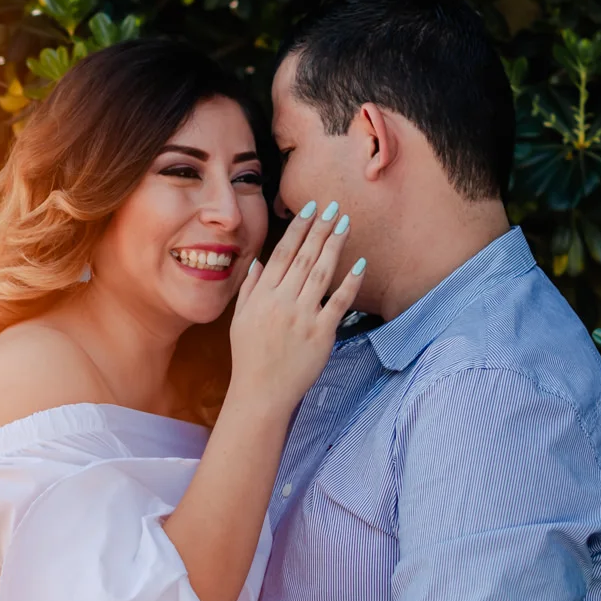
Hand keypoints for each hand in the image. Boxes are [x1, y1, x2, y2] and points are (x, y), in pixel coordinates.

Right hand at [226, 200, 365, 413]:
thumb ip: (248, 289)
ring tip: (344, 223)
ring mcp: (303, 316)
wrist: (261, 393)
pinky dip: (350, 282)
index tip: (310, 208)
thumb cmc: (249, 358)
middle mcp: (282, 302)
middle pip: (304, 257)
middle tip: (333, 206)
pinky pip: (339, 302)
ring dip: (334, 245)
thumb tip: (258, 262)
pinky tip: (360, 263)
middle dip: (319, 228)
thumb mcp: (239, 320)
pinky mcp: (322, 333)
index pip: (282, 253)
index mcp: (261, 296)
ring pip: (321, 273)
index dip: (297, 228)